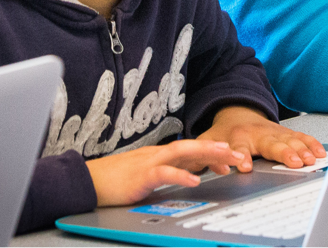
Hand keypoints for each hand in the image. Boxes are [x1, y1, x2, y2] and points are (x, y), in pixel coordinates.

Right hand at [87, 139, 244, 206]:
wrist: (87, 181)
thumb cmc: (115, 180)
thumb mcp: (145, 175)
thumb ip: (164, 172)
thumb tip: (185, 176)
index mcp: (159, 154)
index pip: (191, 150)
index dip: (212, 151)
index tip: (232, 157)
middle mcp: (157, 154)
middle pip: (192, 147)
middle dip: (217, 150)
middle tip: (240, 154)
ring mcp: (149, 162)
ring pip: (182, 152)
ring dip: (205, 154)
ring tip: (224, 159)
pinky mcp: (141, 175)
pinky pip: (164, 173)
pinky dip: (180, 175)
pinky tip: (195, 180)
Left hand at [198, 105, 326, 172]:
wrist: (238, 112)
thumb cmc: (225, 132)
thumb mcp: (208, 140)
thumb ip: (203, 155)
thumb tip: (200, 170)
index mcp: (238, 136)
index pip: (238, 146)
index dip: (240, 156)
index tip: (243, 166)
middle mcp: (259, 133)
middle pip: (272, 143)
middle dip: (284, 152)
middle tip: (294, 162)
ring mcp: (275, 132)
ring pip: (290, 140)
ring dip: (302, 150)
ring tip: (311, 160)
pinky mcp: (287, 133)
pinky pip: (301, 137)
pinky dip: (312, 144)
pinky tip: (320, 153)